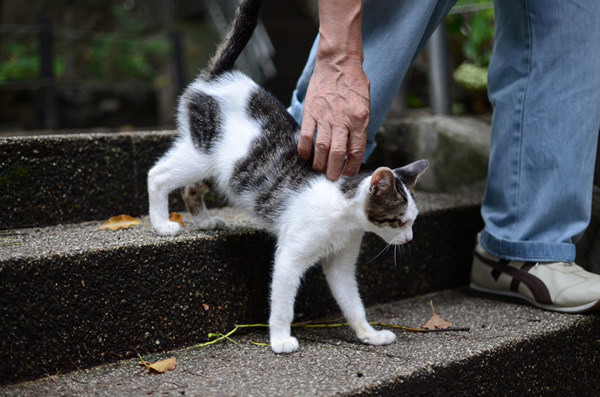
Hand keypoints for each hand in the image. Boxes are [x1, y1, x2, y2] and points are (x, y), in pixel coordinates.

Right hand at [298, 57, 369, 180]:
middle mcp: (342, 119)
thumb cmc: (354, 83)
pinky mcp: (311, 111)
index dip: (352, 166)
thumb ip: (359, 127)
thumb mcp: (365, 105)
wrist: (338, 62)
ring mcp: (325, 116)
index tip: (348, 174)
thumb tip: (353, 149)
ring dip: (320, 163)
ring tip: (319, 170)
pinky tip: (305, 156)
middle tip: (331, 179)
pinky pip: (306, 135)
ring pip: (321, 148)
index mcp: (359, 119)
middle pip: (338, 153)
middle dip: (334, 171)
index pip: (356, 150)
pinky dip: (304, 149)